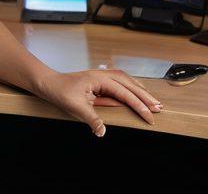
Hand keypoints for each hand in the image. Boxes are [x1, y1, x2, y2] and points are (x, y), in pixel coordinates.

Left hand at [35, 69, 162, 135]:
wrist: (48, 82)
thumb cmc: (60, 91)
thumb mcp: (75, 107)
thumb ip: (91, 119)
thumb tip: (102, 131)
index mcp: (99, 79)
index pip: (125, 93)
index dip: (139, 105)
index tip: (150, 116)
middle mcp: (102, 75)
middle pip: (129, 84)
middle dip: (145, 96)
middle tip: (159, 108)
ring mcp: (100, 76)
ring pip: (126, 81)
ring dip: (139, 90)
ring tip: (152, 100)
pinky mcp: (98, 81)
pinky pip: (119, 82)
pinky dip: (130, 87)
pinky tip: (135, 91)